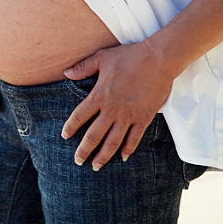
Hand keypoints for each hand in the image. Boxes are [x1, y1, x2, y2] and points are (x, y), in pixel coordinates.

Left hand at [61, 42, 173, 170]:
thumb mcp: (102, 58)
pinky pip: (134, 138)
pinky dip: (128, 149)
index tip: (65, 136)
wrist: (157, 60)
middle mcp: (111, 110)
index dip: (71, 127)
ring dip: (104, 155)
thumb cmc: (129, 57)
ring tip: (96, 166)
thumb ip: (84, 67)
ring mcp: (128, 116)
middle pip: (94, 135)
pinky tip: (123, 157)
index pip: (79, 116)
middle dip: (84, 150)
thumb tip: (66, 73)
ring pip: (112, 141)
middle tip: (78, 161)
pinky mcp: (144, 118)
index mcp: (99, 96)